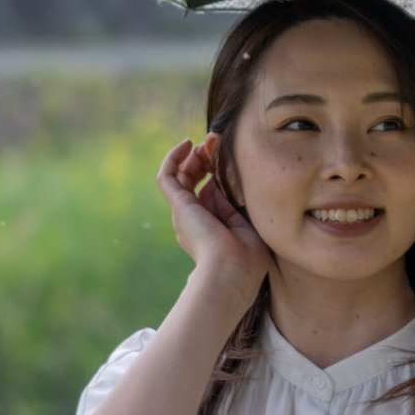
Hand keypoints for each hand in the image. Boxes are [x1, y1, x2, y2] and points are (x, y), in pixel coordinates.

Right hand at [156, 137, 271, 301]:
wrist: (232, 271)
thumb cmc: (248, 256)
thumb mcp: (248, 224)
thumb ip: (236, 204)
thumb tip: (224, 182)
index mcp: (211, 226)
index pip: (210, 190)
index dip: (218, 171)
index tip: (231, 155)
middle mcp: (194, 219)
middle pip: (194, 180)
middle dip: (206, 159)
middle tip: (217, 144)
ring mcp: (184, 212)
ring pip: (180, 176)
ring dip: (193, 155)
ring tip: (207, 143)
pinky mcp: (179, 205)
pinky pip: (167, 176)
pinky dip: (174, 158)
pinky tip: (187, 144)